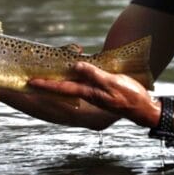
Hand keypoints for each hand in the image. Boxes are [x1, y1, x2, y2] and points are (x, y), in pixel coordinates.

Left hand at [30, 62, 159, 127]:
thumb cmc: (129, 96)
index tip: (31, 81)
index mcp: (89, 93)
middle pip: (63, 88)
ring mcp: (94, 93)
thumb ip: (95, 75)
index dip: (46, 84)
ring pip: (71, 85)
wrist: (142, 108)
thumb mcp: (113, 82)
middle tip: (32, 78)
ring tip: (46, 74)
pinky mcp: (100, 91)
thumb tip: (77, 66)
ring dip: (59, 81)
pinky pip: (81, 84)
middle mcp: (88, 94)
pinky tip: (72, 73)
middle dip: (48, 83)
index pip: (63, 87)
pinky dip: (73, 78)